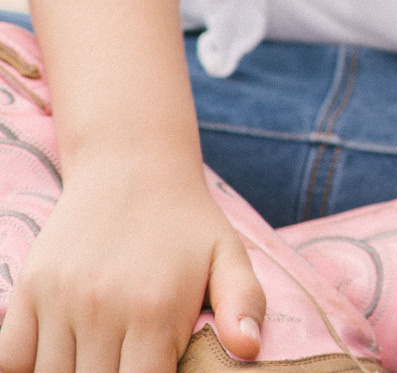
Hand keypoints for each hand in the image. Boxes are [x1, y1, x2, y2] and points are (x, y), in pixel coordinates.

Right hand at [0, 156, 264, 372]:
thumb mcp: (228, 254)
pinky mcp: (30, 289)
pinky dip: (24, 365)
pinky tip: (57, 356)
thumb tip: (250, 347)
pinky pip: (9, 357)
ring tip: (98, 358)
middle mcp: (103, 307)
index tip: (151, 371)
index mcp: (155, 307)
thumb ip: (244, 301)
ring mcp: (60, 299)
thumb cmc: (187, 222)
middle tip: (127, 361)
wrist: (132, 166)